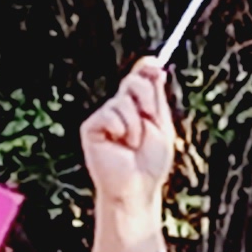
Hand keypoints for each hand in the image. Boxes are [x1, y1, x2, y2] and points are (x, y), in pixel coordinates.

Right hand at [76, 58, 179, 230]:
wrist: (137, 187)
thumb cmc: (151, 162)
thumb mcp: (160, 124)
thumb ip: (155, 95)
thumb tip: (155, 64)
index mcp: (137, 107)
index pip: (140, 78)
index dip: (147, 68)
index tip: (156, 64)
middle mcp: (119, 108)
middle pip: (134, 82)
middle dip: (146, 101)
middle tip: (148, 122)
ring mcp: (104, 117)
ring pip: (123, 101)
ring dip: (136, 125)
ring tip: (133, 144)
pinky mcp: (91, 127)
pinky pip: (110, 115)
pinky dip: (121, 130)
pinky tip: (118, 145)